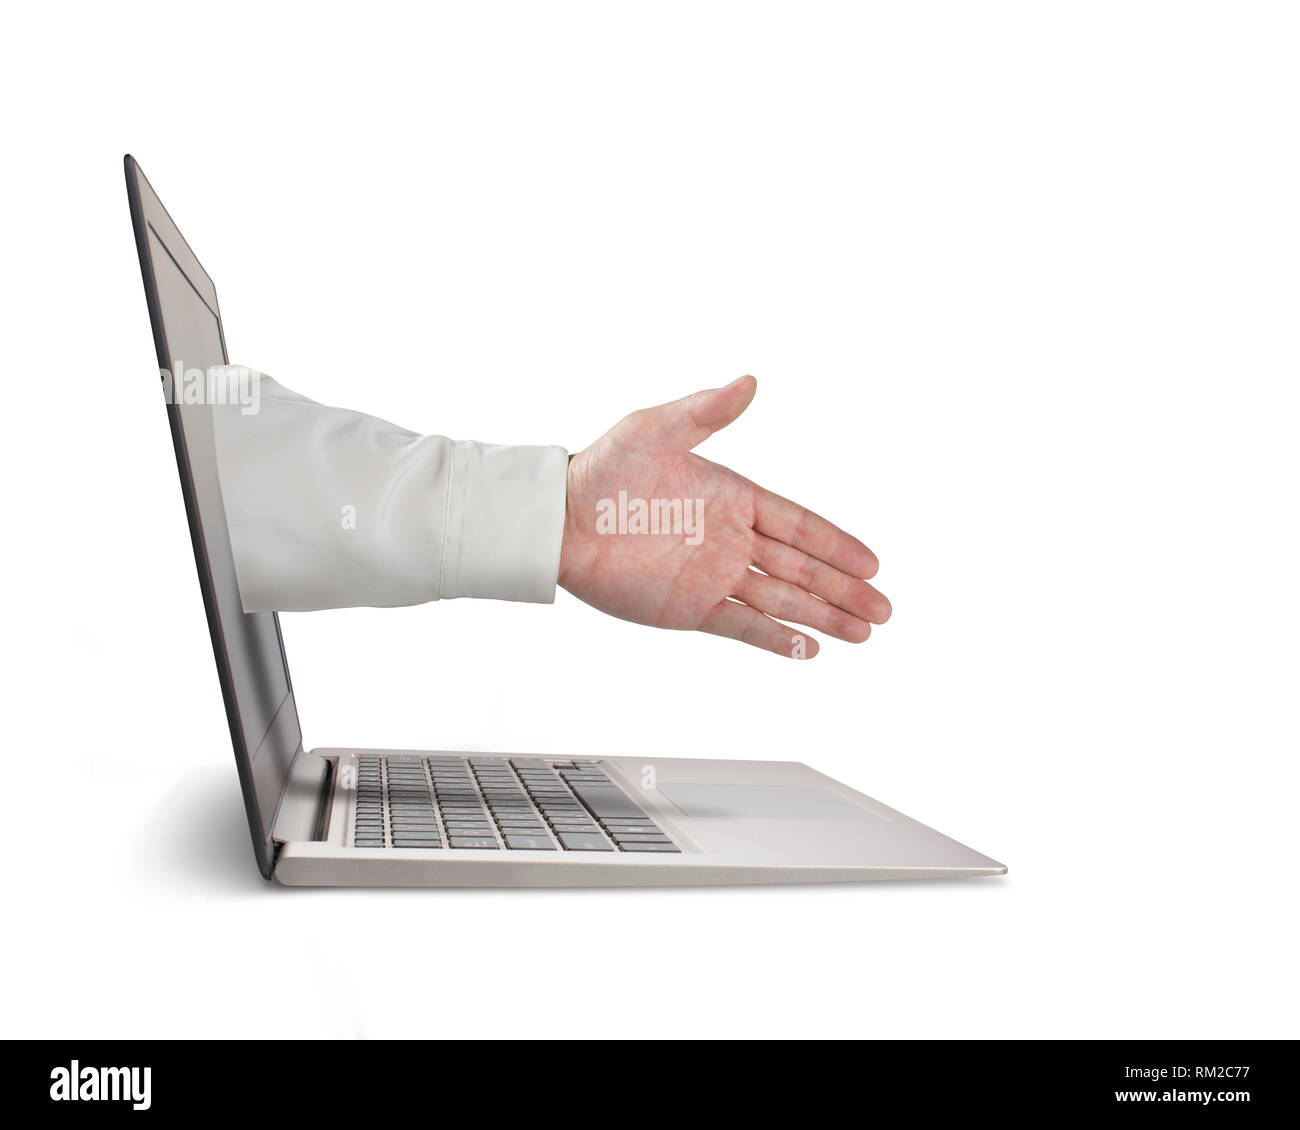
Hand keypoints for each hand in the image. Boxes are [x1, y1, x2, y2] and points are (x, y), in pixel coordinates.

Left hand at [558, 376, 890, 657]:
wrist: (556, 521)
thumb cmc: (602, 469)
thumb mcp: (654, 430)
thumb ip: (705, 411)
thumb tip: (750, 380)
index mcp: (732, 497)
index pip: (799, 525)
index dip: (837, 545)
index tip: (873, 563)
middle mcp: (730, 538)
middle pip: (801, 569)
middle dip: (844, 589)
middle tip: (883, 610)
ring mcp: (712, 576)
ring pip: (781, 601)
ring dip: (822, 617)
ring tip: (863, 633)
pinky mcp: (689, 607)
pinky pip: (742, 625)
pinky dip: (776, 638)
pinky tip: (811, 649)